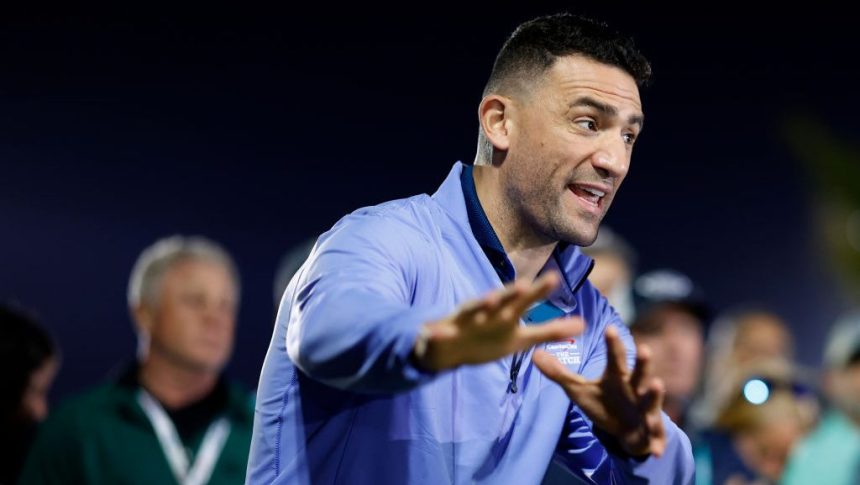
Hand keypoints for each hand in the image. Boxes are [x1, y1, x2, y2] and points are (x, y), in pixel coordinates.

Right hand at [412, 272, 583, 370]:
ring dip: (480, 305)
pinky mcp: (445, 333)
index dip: (538, 291)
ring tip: (490, 299)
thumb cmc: (489, 338)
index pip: (524, 300)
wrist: (450, 346)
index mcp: (505, 313)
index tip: (555, 277)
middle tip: (523, 285)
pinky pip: (441, 334)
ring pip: (473, 311)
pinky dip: (440, 333)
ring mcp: (465, 321)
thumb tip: (584, 325)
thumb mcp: (521, 338)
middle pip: (501, 300)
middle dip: (511, 293)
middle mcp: (487, 312)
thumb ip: (550, 331)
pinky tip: (439, 332)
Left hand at [532, 326, 665, 457]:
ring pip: (651, 400)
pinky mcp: (650, 432)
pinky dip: (657, 444)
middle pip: (639, 373)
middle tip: (644, 349)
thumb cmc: (604, 403)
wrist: (626, 431)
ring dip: (654, 394)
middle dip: (642, 363)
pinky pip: (655, 438)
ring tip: (657, 384)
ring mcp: (645, 409)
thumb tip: (534, 353)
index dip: (613, 343)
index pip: (615, 357)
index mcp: (618, 377)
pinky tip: (658, 451)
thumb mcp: (579, 389)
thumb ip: (559, 373)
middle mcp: (635, 389)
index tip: (610, 328)